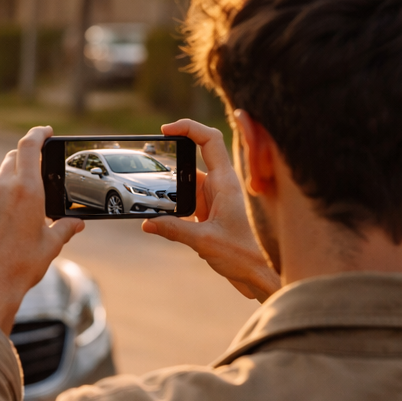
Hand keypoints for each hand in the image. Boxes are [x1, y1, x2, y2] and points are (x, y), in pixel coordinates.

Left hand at [0, 126, 84, 333]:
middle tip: (35, 175)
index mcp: (27, 190)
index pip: (29, 146)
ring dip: (7, 183)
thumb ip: (65, 227)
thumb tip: (76, 223)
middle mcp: (0, 188)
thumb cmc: (22, 266)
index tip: (45, 132)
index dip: (38, 133)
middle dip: (25, 161)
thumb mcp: (51, 245)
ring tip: (17, 207)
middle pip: (12, 159)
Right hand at [142, 119, 280, 301]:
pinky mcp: (208, 209)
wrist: (254, 272)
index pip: (209, 140)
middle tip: (148, 157)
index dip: (188, 127)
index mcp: (225, 183)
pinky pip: (186, 196)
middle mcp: (220, 184)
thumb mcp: (203, 242)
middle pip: (196, 153)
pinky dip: (171, 200)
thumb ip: (174, 230)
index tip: (166, 129)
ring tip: (148, 193)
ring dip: (169, 182)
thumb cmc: (240, 255)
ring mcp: (214, 196)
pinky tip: (158, 213)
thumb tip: (147, 223)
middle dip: (173, 153)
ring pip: (187, 178)